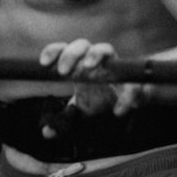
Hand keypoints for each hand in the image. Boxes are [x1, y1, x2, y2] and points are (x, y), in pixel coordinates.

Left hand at [39, 39, 154, 131]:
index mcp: (79, 65)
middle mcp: (96, 61)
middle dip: (71, 54)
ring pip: (106, 49)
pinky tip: (118, 111)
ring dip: (96, 54)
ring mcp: (114, 67)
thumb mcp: (81, 110)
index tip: (43, 63)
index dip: (53, 52)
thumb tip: (46, 132)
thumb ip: (64, 120)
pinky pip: (131, 84)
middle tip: (63, 72)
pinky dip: (127, 97)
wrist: (129, 101)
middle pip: (81, 45)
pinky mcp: (132, 81)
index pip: (63, 50)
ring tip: (88, 66)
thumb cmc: (100, 99)